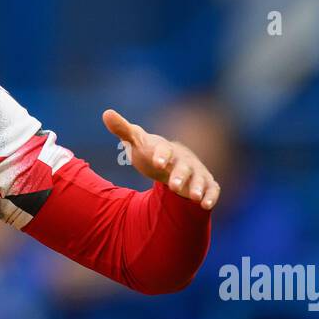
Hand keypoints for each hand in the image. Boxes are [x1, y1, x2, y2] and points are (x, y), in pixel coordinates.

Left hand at [102, 109, 219, 209]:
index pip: (164, 150)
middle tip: (174, 186)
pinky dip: (211, 196)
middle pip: (184, 167)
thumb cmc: (150, 152)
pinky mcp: (205, 184)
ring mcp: (196, 172)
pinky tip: (206, 205)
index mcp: (166, 149)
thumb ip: (123, 129)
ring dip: (198, 187)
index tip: (156, 162)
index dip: (162, 155)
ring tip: (194, 197)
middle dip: (180, 175)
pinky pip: (212, 189)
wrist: (170, 161)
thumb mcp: (136, 142)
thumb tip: (106, 113)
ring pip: (200, 179)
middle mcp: (183, 159)